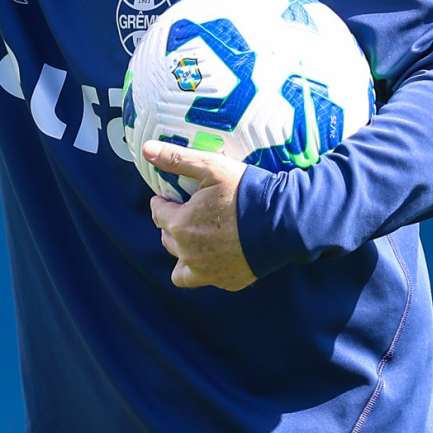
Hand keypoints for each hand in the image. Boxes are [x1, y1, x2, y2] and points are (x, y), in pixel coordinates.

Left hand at [142, 142, 258, 291]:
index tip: (170, 197)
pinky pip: (206, 277)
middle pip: (167, 239)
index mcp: (180, 226)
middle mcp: (188, 254)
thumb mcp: (211, 167)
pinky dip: (207, 268)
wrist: (285, 221)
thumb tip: (146, 150)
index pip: (157, 214)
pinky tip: (218, 253)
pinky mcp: (228, 282)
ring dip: (183, 252)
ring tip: (197, 237)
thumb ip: (176, 160)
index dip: (163, 202)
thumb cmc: (247, 192)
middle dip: (173, 225)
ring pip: (181, 267)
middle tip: (189, 213)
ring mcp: (208, 272)